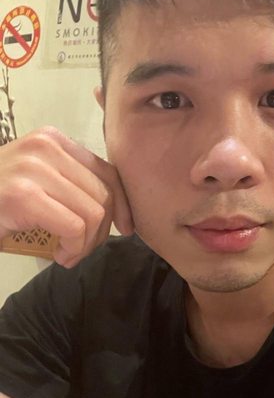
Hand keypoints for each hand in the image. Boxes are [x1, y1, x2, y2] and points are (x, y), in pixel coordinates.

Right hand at [0, 126, 133, 267]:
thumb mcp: (38, 183)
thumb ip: (70, 185)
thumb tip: (117, 211)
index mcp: (53, 140)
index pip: (108, 171)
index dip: (124, 204)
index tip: (125, 229)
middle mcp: (47, 146)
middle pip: (105, 194)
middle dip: (102, 231)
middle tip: (80, 249)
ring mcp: (34, 168)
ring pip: (94, 213)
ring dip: (87, 244)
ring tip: (68, 254)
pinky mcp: (24, 194)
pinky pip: (76, 227)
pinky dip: (74, 249)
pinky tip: (60, 256)